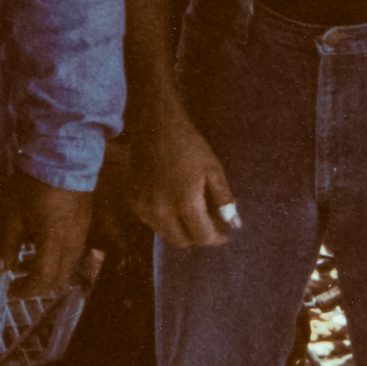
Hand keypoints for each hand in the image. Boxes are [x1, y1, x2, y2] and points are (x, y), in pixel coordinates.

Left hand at [0, 171, 92, 296]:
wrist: (63, 156)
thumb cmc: (34, 184)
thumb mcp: (14, 213)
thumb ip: (8, 244)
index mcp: (54, 241)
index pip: (43, 280)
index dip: (25, 290)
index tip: (9, 290)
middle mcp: (73, 242)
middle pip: (59, 279)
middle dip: (37, 285)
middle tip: (16, 279)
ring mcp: (82, 233)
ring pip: (68, 266)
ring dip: (48, 271)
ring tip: (25, 260)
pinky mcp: (85, 223)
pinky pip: (73, 251)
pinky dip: (57, 257)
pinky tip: (41, 243)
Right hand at [126, 87, 238, 248]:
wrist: (155, 125)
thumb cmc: (189, 146)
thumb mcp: (213, 170)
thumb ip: (224, 200)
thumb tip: (234, 225)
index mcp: (185, 203)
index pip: (202, 237)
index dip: (216, 238)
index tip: (224, 233)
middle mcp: (161, 210)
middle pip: (182, 241)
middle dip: (198, 236)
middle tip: (208, 223)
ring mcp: (143, 206)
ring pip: (165, 233)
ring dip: (179, 228)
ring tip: (189, 212)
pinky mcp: (132, 200)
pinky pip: (150, 220)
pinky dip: (163, 218)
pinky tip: (170, 202)